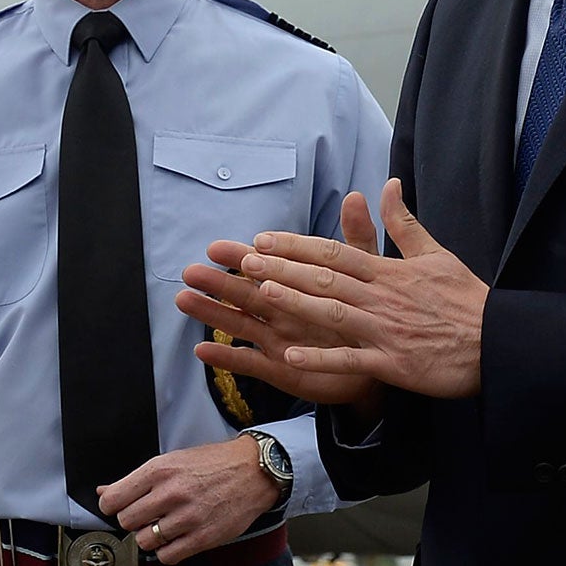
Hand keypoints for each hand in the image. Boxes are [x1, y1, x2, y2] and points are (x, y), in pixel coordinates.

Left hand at [96, 436, 278, 564]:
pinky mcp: (202, 538)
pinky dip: (166, 551)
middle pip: (127, 521)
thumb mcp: (171, 461)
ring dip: (150, 537)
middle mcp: (171, 493)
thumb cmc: (211, 464)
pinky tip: (175, 538)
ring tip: (163, 526)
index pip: (113, 499)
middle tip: (145, 516)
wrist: (252, 472)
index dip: (111, 506)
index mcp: (159, 470)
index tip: (118, 507)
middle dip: (132, 521)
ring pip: (145, 541)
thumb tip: (104, 491)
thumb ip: (136, 479)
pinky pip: (167, 556)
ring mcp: (187, 517)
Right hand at [176, 190, 384, 411]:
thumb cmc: (367, 310)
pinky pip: (250, 363)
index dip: (241, 257)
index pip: (265, 266)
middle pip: (243, 294)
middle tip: (190, 272)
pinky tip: (202, 350)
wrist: (381, 355)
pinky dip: (227, 358)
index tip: (217, 248)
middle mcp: (280, 308)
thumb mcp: (366, 271)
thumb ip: (355, 238)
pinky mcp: (280, 369)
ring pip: (239, 324)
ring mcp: (276, 338)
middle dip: (217, 282)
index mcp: (295, 283)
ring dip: (212, 313)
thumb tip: (355, 196)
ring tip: (184, 300)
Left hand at [239, 178, 486, 398]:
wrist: (500, 342)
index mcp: (389, 272)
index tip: (263, 239)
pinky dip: (321, 358)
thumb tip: (388, 184)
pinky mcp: (394, 364)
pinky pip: (351, 361)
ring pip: (332, 314)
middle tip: (245, 260)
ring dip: (296, 303)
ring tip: (261, 294)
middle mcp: (382, 298)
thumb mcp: (436, 254)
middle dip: (283, 268)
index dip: (297, 245)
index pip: (335, 253)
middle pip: (325, 279)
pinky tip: (290, 356)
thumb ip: (403, 223)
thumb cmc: (466, 300)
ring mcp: (386, 331)